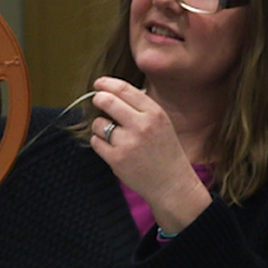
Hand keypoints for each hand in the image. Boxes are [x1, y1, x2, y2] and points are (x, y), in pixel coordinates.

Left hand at [89, 76, 211, 232]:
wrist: (172, 184)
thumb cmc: (165, 152)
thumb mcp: (162, 123)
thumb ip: (141, 108)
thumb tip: (112, 92)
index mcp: (155, 113)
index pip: (124, 89)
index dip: (107, 83)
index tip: (99, 83)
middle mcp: (141, 126)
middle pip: (107, 101)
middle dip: (98, 98)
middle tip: (96, 99)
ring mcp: (128, 143)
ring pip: (98, 123)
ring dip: (99, 125)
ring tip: (111, 133)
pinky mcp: (116, 159)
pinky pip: (96, 142)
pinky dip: (99, 142)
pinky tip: (111, 147)